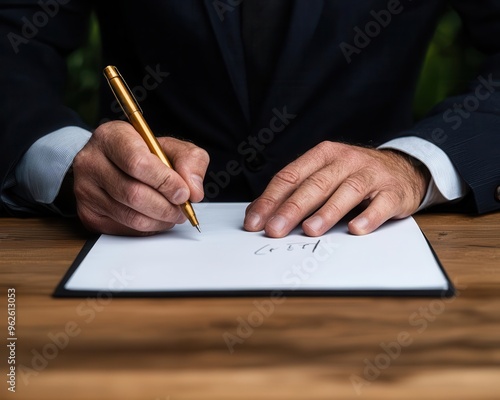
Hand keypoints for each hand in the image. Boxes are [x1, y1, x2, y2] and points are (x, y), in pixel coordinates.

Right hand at [72, 121, 208, 234]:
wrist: (111, 162)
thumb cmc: (142, 153)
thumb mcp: (170, 146)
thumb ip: (189, 161)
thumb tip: (194, 191)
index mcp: (111, 136)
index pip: (137, 163)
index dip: (165, 182)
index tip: (183, 192)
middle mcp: (91, 162)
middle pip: (134, 194)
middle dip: (166, 206)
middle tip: (182, 208)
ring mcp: (85, 190)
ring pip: (130, 216)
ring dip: (160, 220)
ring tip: (173, 214)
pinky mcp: (88, 214)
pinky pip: (124, 229)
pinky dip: (147, 228)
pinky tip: (155, 218)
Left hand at [243, 141, 429, 236]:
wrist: (403, 169)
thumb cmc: (354, 176)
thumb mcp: (323, 175)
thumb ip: (294, 191)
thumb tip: (258, 212)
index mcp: (323, 155)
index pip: (290, 176)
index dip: (270, 199)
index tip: (255, 221)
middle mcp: (345, 161)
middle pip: (315, 184)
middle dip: (292, 208)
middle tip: (275, 229)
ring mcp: (371, 174)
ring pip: (347, 192)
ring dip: (327, 212)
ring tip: (310, 230)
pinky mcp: (392, 191)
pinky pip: (381, 204)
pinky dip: (369, 217)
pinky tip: (356, 229)